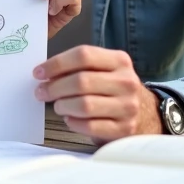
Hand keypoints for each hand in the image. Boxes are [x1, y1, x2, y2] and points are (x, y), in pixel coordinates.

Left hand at [33, 46, 161, 142]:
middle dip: (54, 87)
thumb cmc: (113, 89)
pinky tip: (69, 119)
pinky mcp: (124, 129)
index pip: (83, 55)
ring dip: (63, 105)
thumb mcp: (103, 70)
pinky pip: (90, 126)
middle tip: (41, 92)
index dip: (56, 63)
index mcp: (120, 60)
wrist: (145, 114)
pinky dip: (73, 122)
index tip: (38, 72)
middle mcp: (127, 82)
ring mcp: (127, 106)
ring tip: (58, 105)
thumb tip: (44, 73)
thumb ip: (78, 67)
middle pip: (81, 81)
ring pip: (84, 105)